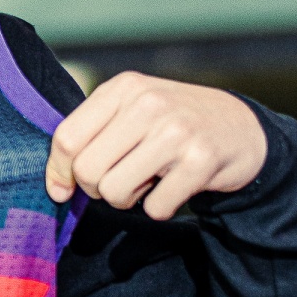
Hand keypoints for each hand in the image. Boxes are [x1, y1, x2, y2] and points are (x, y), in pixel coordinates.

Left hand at [45, 72, 267, 220]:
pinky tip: (172, 187)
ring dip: (126, 200)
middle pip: (87, 170)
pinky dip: (159, 208)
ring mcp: (176, 132)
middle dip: (95, 188)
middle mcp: (148, 104)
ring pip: (114, 192)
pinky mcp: (201, 161)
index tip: (62, 190)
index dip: (58, 171)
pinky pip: (154, 208)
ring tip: (145, 182)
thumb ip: (91, 135)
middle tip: (118, 180)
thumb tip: (56, 187)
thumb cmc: (170, 122)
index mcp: (122, 88)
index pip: (67, 138)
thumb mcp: (130, 108)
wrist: (240, 127)